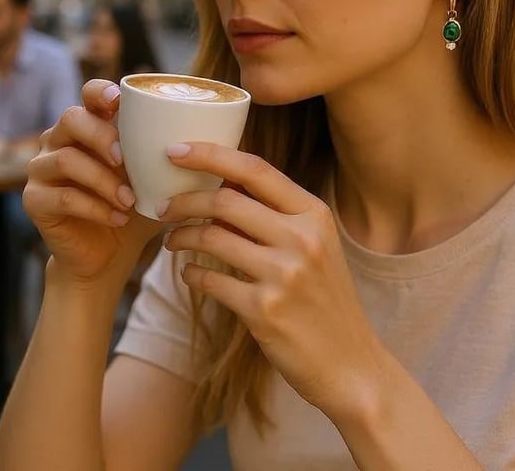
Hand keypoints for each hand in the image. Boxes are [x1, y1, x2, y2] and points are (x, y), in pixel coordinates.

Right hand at [23, 80, 162, 281]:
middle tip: (126, 160)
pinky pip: (62, 196)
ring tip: (129, 201)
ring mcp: (42, 169)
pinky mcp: (35, 200)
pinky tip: (117, 219)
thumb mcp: (160, 179)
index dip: (100, 92)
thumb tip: (228, 134)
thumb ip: (178, 155)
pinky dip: (94, 207)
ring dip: (102, 179)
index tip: (119, 101)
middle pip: (71, 119)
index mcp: (90, 126)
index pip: (88, 94)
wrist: (109, 255)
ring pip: (66, 159)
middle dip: (102, 136)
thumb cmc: (137, 208)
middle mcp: (60, 140)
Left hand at [161, 143, 386, 419]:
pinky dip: (191, 274)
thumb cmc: (325, 300)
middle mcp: (302, 239)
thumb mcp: (316, 247)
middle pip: (225, 201)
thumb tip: (220, 185)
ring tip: (172, 241)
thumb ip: (277, 216)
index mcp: (314, 214)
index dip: (210, 154)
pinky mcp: (264, 311)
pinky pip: (210, 281)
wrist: (350, 364)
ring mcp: (284, 275)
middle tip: (163, 207)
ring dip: (181, 237)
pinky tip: (189, 274)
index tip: (176, 150)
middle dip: (184, 200)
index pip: (255, 169)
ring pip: (211, 238)